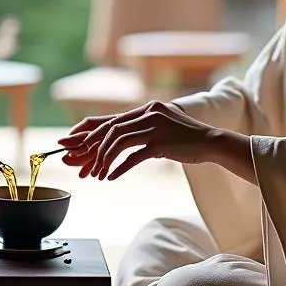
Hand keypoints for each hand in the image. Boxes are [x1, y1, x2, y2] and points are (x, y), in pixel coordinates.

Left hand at [58, 100, 212, 180]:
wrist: (211, 142)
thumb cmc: (186, 137)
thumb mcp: (162, 126)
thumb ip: (143, 127)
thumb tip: (119, 137)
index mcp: (147, 109)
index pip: (111, 119)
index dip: (91, 131)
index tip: (74, 142)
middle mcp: (148, 114)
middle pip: (111, 130)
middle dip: (92, 147)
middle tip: (81, 162)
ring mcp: (154, 127)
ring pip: (119, 142)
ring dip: (104, 159)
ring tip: (97, 173)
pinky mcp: (161, 143)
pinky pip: (134, 156)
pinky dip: (120, 167)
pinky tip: (111, 176)